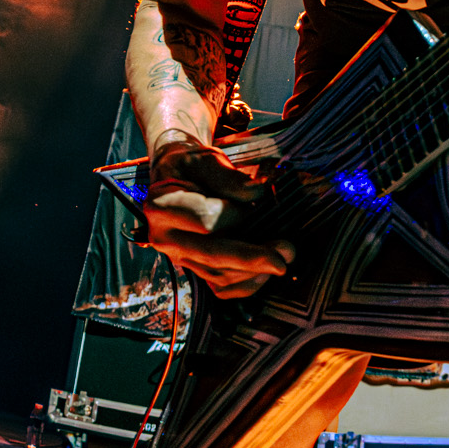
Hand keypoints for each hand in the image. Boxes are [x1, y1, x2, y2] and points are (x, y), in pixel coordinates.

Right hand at [142, 137, 293, 299]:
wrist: (177, 175)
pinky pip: (221, 287)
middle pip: (213, 255)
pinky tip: (266, 270)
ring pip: (219, 276)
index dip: (237, 214)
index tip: (258, 199)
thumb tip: (256, 193)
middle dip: (253, 257)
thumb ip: (228, 177)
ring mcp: (179, 257)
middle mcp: (165, 237)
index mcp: (162, 207)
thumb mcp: (205, 159)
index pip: (206, 220)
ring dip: (255, 271)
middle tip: (286, 253)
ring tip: (284, 255)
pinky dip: (247, 283)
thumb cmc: (191, 165)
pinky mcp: (193, 268)